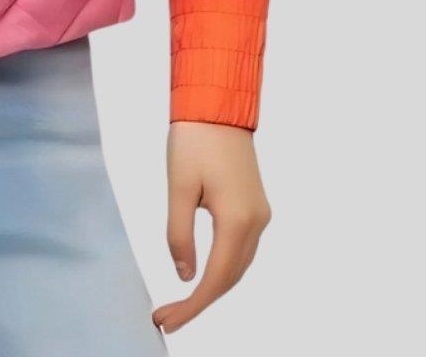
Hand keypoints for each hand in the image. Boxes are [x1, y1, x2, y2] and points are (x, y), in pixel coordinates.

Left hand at [152, 122, 272, 334]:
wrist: (218, 103)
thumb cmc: (194, 139)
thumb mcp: (178, 186)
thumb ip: (179, 234)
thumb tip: (184, 275)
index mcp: (237, 220)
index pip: (215, 279)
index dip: (192, 306)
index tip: (165, 321)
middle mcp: (256, 222)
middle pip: (230, 278)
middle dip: (200, 302)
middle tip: (167, 316)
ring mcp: (260, 214)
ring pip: (238, 266)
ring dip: (212, 287)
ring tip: (180, 302)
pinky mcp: (256, 205)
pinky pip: (241, 248)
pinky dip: (223, 267)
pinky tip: (203, 272)